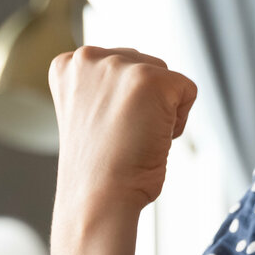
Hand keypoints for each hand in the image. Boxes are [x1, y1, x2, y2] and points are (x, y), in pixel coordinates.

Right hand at [47, 45, 198, 254]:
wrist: (99, 197)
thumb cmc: (98, 169)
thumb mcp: (90, 114)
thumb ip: (105, 88)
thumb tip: (139, 84)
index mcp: (67, 65)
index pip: (119, 66)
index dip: (123, 103)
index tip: (106, 129)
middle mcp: (88, 57)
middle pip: (145, 66)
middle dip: (144, 103)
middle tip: (122, 137)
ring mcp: (118, 66)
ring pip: (166, 78)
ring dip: (161, 110)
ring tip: (135, 137)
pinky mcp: (150, 79)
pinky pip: (187, 90)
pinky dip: (180, 120)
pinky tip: (153, 138)